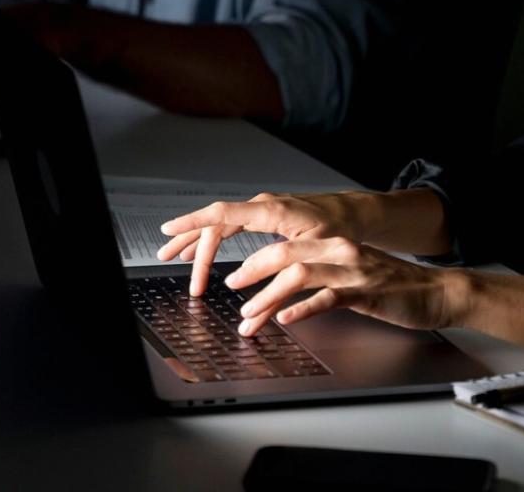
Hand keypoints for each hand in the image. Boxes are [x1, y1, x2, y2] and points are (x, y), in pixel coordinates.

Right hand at [157, 191, 370, 296]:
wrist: (354, 214)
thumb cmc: (338, 232)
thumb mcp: (311, 263)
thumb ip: (281, 291)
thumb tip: (253, 317)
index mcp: (270, 211)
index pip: (221, 214)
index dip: (192, 223)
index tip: (168, 230)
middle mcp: (261, 206)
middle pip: (216, 225)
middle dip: (192, 247)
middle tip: (177, 271)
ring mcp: (261, 209)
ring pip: (219, 224)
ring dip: (195, 241)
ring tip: (173, 256)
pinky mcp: (264, 216)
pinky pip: (230, 226)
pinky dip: (211, 238)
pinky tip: (199, 252)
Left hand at [225, 237, 467, 336]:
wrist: (436, 292)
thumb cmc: (394, 286)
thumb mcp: (353, 273)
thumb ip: (321, 276)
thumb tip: (283, 289)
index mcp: (334, 245)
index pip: (285, 245)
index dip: (255, 258)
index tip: (234, 276)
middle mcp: (340, 251)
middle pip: (285, 253)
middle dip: (252, 271)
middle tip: (231, 289)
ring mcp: (352, 271)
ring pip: (299, 275)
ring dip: (268, 296)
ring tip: (250, 315)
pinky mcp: (365, 292)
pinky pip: (327, 298)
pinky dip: (302, 308)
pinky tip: (286, 319)